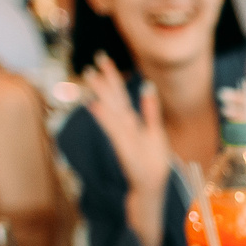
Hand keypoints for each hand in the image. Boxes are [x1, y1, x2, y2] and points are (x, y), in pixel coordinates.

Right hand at [85, 54, 176, 193]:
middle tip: (94, 60)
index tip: (103, 58)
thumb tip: (147, 86)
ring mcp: (123, 137)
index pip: (120, 94)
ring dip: (101, 93)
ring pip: (111, 110)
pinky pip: (113, 129)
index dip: (112, 76)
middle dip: (104, 80)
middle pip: (113, 99)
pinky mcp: (124, 149)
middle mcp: (124, 127)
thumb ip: (150, 110)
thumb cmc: (152, 163)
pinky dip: (104, 117)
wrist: (150, 187)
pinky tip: (93, 104)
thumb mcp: (156, 133)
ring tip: (90, 76)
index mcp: (131, 122)